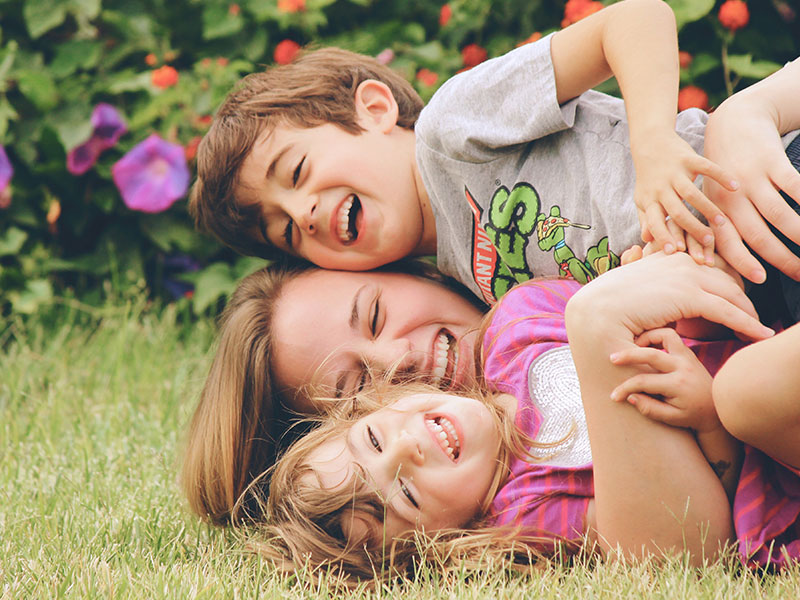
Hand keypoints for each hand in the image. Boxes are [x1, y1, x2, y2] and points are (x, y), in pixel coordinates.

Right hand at [575, 251, 772, 341]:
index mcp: (666, 255)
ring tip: (760, 330)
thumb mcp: (633, 290)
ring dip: (749, 313)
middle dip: (742, 298)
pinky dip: (748, 324)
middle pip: (725, 279)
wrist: (595, 312)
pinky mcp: (689, 295)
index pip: (706, 268)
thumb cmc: (606, 306)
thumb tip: (654, 289)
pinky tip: (760, 335)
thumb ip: (649, 285)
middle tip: (754, 318)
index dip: (724, 286)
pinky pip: (728, 311)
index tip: (735, 302)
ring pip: (731, 294)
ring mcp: (686, 275)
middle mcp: (679, 260)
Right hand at [609, 328, 719, 432]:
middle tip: (611, 358)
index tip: (613, 396)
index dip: (624, 388)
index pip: (643, 382)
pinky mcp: (688, 352)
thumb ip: (650, 409)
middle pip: (651, 354)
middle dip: (628, 355)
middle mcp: (683, 367)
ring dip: (646, 337)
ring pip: (664, 335)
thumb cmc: (692, 415)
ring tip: (632, 345)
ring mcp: (687, 357)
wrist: (717, 409)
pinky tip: (645, 345)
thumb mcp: (671, 419)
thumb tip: (629, 396)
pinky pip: (671, 335)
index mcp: (678, 385)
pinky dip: (656, 335)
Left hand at [632, 129, 737, 261]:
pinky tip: (734, 188)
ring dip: (707, 208)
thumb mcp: (643, 200)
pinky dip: (721, 177)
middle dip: (692, 228)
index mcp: (649, 201)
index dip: (662, 236)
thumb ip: (647, 220)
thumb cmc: (649, 179)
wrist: (650, 144)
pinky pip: (706, 168)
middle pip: (676, 212)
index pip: (654, 222)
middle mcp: (661, 188)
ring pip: (691, 194)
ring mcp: (674, 173)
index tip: (675, 251)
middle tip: (709, 241)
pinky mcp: (688, 158)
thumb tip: (646, 241)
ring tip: (722, 222)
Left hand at [704, 97, 799, 283]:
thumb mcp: (710, 196)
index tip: (760, 281)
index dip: (742, 263)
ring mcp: (752, 179)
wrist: (732, 123)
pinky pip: (795, 188)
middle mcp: (732, 196)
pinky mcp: (772, 161)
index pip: (727, 243)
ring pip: (780, 215)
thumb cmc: (721, 170)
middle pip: (758, 235)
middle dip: (780, 258)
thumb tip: (716, 264)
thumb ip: (715, 225)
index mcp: (715, 209)